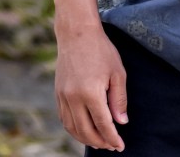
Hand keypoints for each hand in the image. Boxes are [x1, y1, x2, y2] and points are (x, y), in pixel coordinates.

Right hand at [54, 24, 127, 151]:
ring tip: (99, 142)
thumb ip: (119, 99)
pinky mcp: (58, 94)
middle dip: (100, 142)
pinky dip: (74, 129)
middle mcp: (74, 98)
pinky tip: (84, 130)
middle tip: (111, 146)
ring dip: (86, 139)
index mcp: (90, 92)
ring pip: (73, 128)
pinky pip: (64, 119)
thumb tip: (121, 122)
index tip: (120, 146)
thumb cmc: (100, 50)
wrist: (77, 33)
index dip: (112, 138)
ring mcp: (63, 97)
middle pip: (86, 131)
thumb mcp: (117, 72)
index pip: (103, 124)